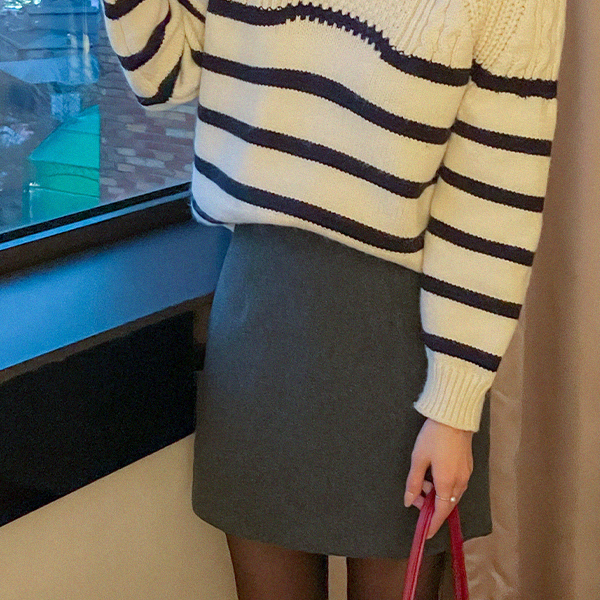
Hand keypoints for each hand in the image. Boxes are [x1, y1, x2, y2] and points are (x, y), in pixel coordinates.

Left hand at [404, 417, 473, 538]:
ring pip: (452, 494)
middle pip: (447, 504)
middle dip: (431, 505)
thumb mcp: (418, 459)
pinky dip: (444, 486)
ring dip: (437, 494)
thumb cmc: (434, 437)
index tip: (425, 533)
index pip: (441, 512)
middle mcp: (460, 482)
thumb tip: (409, 501)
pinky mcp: (468, 466)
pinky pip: (456, 484)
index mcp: (447, 483)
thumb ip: (413, 482)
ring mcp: (466, 474)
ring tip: (422, 480)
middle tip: (416, 495)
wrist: (454, 417)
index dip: (433, 524)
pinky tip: (433, 474)